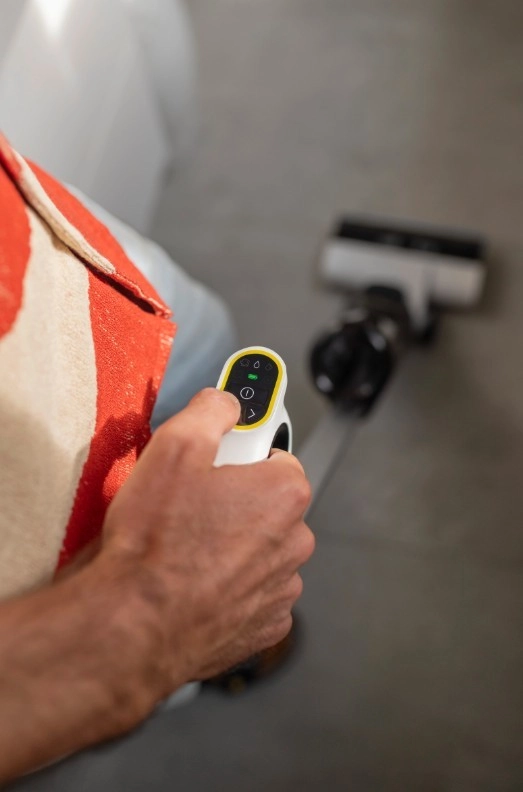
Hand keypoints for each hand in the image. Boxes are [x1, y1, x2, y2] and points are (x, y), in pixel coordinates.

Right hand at [102, 388, 314, 697]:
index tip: (223, 457)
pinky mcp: (263, 626)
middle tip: (190, 507)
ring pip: (260, 551)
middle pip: (268, 506)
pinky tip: (193, 584)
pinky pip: (251, 594)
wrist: (134, 625)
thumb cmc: (156, 542)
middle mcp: (294, 541)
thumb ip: (210, 411)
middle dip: (236, 502)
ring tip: (185, 549)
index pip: (275, 456)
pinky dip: (229, 587)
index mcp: (284, 492)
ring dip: (232, 547)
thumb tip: (223, 402)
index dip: (241, 455)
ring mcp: (281, 587)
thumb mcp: (174, 447)